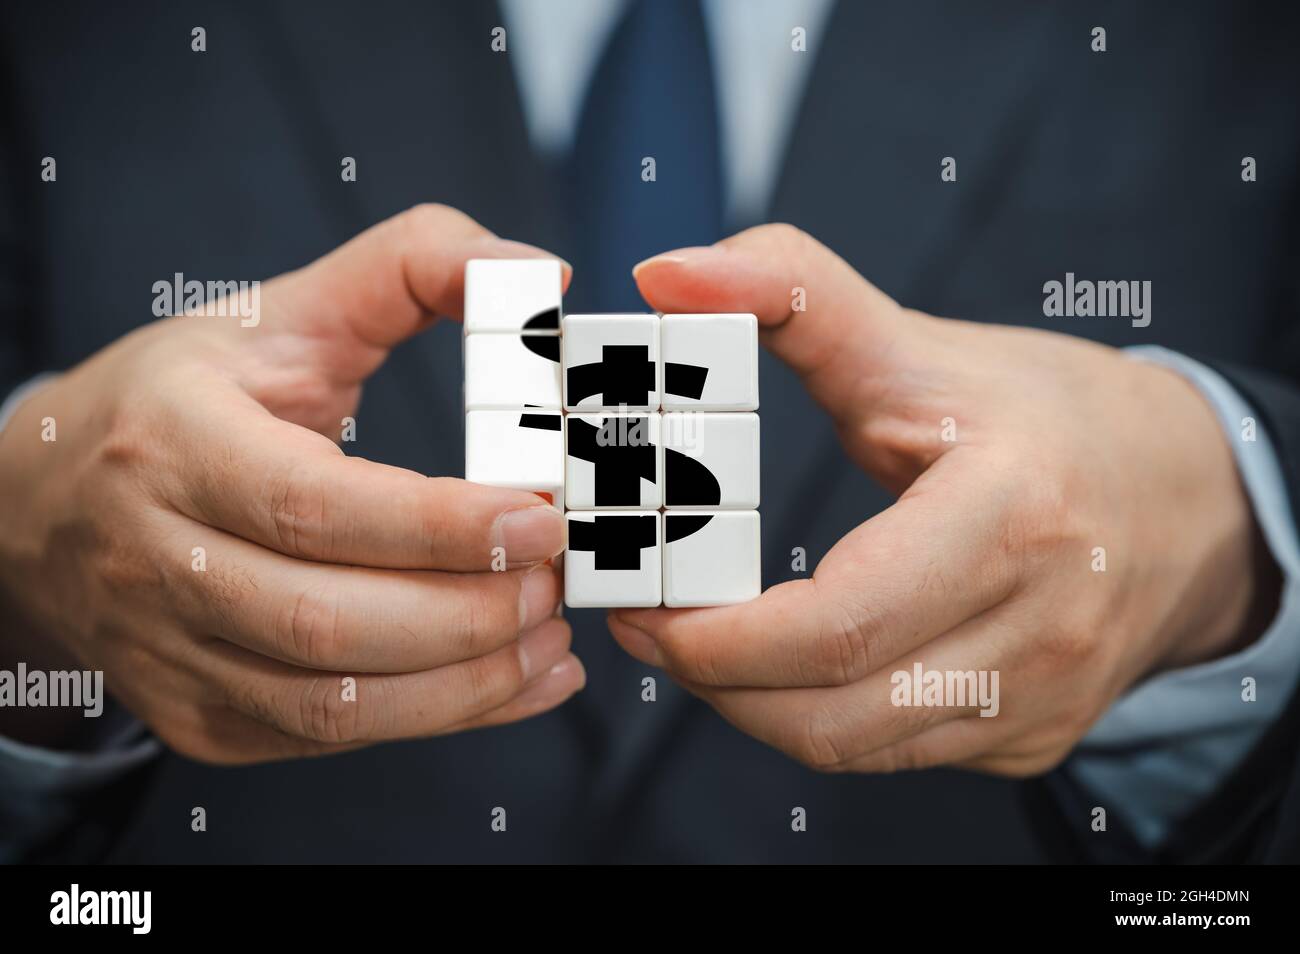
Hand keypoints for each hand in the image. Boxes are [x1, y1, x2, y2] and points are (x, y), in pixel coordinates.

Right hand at [0, 205, 582, 762]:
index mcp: (172, 443)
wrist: (49, 503)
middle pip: (324, 622)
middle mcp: (155, 560)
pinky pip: (329, 736)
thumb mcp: (282, 310)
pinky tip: (514, 680)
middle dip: (465, 613)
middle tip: (554, 580)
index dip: (435, 525)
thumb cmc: (185, 397)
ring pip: (330, 702)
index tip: (540, 519)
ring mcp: (172, 653)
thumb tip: (540, 272)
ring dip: (465, 683)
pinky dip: (439, 717)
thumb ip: (412, 265)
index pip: (309, 505)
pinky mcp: (200, 715)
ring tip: (549, 637)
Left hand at [610, 225, 1278, 775]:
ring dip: (753, 707)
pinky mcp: (1031, 736)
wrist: (1184, 496)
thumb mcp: (923, 343)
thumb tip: (667, 272)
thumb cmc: (1045, 414)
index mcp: (1013, 517)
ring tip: (703, 644)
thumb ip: (792, 292)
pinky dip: (819, 716)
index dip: (720, 640)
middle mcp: (1041, 628)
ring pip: (854, 747)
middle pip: (833, 712)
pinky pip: (895, 752)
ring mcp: (1040, 699)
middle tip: (648, 629)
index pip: (840, 624)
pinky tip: (787, 662)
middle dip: (714, 682)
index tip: (642, 610)